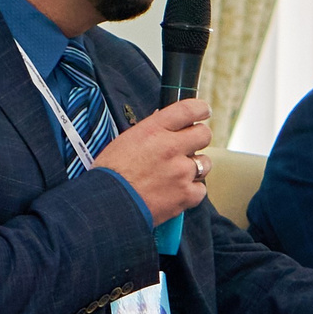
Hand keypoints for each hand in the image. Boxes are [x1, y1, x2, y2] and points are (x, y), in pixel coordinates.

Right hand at [96, 98, 210, 222]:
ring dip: (195, 167)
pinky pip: (200, 189)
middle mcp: (171, 147)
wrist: (107, 204)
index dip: (200, 109)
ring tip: (177, 174)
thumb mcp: (126, 141)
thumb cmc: (110, 173)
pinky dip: (191, 191)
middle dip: (198, 139)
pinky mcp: (186, 194)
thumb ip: (151, 131)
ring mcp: (181, 171)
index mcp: (154, 130)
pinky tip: (177, 192)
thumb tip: (165, 123)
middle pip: (204, 134)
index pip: (188, 110)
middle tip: (189, 146)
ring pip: (205, 163)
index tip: (204, 112)